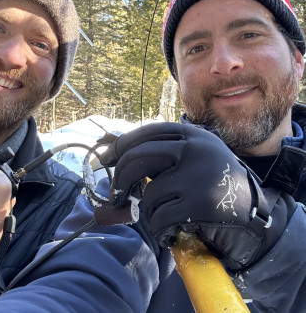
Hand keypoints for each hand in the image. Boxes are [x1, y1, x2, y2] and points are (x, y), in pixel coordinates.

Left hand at [100, 122, 295, 270]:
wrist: (253, 218)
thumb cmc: (214, 187)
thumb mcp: (193, 158)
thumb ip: (162, 152)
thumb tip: (111, 147)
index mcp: (194, 136)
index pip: (149, 132)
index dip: (123, 144)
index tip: (107, 157)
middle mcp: (196, 150)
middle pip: (140, 157)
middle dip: (121, 177)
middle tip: (117, 193)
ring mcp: (198, 176)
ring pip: (149, 193)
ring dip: (152, 211)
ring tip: (169, 215)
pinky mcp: (199, 205)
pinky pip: (159, 218)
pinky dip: (160, 229)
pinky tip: (174, 229)